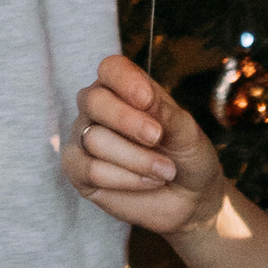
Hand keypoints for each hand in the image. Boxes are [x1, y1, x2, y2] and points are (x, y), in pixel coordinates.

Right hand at [62, 52, 227, 237]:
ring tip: (165, 170)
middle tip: (157, 137)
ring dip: (136, 159)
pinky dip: (125, 178)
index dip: (125, 81)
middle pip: (94, 101)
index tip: (147, 99)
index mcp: (123, 87)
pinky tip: (148, 182)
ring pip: (94, 139)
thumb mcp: (186, 131)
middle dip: (127, 121)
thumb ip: (164, 112)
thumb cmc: (186, 155)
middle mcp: (98, 108)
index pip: (111, 69)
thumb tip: (144, 97)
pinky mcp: (78, 170)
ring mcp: (83, 138)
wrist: (189, 198)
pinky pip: (89, 170)